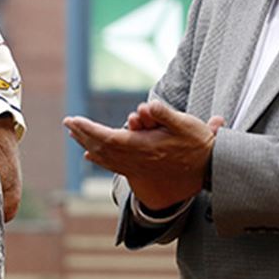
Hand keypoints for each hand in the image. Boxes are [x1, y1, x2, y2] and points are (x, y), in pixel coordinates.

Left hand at [64, 102, 222, 209]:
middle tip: (68, 123)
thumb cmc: (198, 144)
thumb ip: (164, 114)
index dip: (88, 130)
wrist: (210, 171)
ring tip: (74, 134)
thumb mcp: (186, 125)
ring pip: (106, 158)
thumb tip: (146, 106)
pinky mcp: (141, 172)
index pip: (108, 138)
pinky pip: (114, 166)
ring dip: (88, 144)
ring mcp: (138, 168)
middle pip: (101, 148)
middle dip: (83, 134)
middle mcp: (137, 160)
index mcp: (144, 148)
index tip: (73, 120)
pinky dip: (99, 158)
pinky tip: (90, 155)